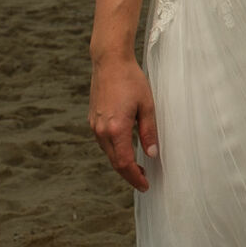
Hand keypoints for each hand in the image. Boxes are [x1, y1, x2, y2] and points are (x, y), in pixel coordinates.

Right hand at [90, 52, 158, 189]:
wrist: (109, 61)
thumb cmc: (131, 80)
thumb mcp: (147, 106)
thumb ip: (149, 132)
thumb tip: (152, 154)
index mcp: (116, 129)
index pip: (124, 163)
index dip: (135, 177)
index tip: (145, 185)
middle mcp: (102, 130)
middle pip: (114, 162)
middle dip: (129, 174)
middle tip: (144, 179)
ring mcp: (94, 125)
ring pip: (108, 153)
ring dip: (121, 162)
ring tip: (137, 166)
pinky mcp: (93, 120)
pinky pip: (103, 142)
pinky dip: (114, 150)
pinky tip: (125, 149)